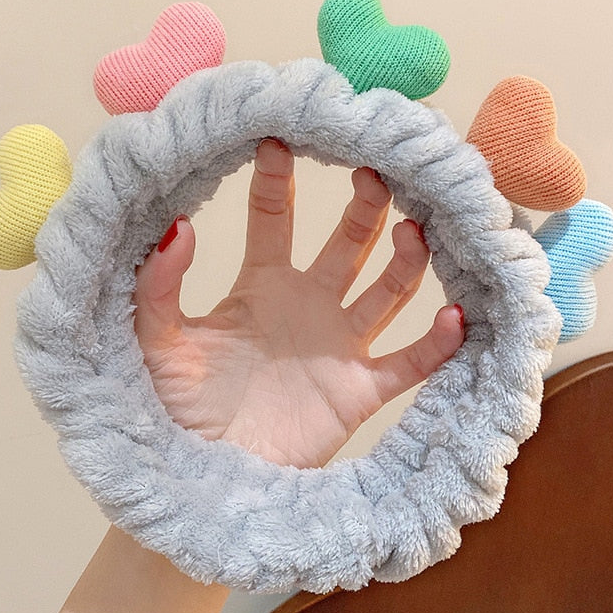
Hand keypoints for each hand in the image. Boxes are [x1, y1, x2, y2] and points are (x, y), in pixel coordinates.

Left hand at [134, 138, 463, 467]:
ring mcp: (338, 346)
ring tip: (414, 227)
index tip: (277, 136)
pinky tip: (454, 316)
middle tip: (372, 170)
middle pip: (346, 243)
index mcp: (260, 286)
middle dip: (362, 206)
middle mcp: (307, 305)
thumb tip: (177, 225)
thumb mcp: (158, 343)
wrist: (207, 476)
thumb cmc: (178, 411)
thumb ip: (160, 286)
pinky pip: (409, 363)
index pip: (274, 218)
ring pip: (387, 291)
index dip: (275, 179)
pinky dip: (436, 344)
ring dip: (406, 259)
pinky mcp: (359, 390)